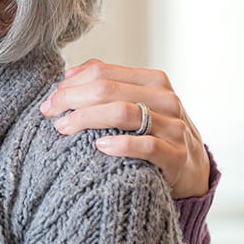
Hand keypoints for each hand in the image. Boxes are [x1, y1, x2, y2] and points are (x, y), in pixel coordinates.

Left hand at [40, 58, 209, 198]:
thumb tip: (69, 73)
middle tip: (50, 114)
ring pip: (123, 113)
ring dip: (87, 119)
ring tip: (64, 128)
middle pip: (107, 90)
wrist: (193, 171)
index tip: (51, 100)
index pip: (102, 72)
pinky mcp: (177, 155)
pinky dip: (120, 144)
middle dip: (71, 100)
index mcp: (153, 81)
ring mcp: (174, 126)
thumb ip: (108, 84)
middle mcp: (165, 99)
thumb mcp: (138, 103)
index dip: (71, 84)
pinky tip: (99, 146)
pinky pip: (146, 146)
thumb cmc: (156, 133)